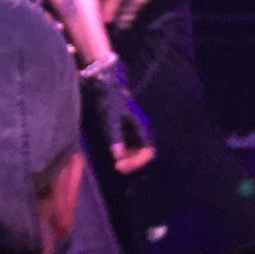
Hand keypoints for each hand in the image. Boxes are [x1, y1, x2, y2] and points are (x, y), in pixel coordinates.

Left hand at [87, 59, 155, 173]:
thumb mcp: (112, 118)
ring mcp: (133, 130)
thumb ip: (116, 136)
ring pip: (136, 151)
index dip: (138, 161)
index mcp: (141, 127)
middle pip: (143, 153)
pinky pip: (129, 146)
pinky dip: (123, 153)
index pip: (149, 151)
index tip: (122, 165)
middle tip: (117, 167)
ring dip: (128, 159)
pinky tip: (113, 155)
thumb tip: (118, 156)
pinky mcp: (125, 129)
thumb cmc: (110, 100)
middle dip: (132, 162)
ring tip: (116, 164)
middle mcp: (140, 130)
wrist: (105, 86)